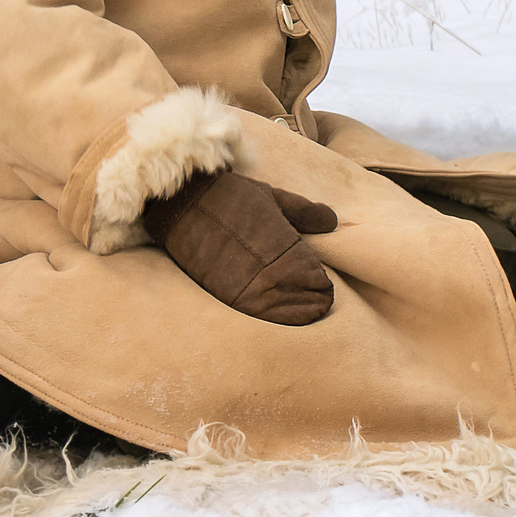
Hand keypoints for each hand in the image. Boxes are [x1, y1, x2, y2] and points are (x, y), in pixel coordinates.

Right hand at [143, 168, 336, 324]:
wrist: (184, 205)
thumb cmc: (232, 198)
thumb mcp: (273, 197)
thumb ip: (304, 212)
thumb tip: (331, 222)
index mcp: (287, 248)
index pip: (319, 282)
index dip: (321, 282)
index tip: (319, 280)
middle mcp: (272, 274)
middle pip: (309, 304)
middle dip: (312, 299)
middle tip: (311, 295)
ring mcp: (250, 290)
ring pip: (288, 316)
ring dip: (294, 311)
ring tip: (295, 303)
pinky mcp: (229, 300)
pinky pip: (261, 319)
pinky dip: (272, 317)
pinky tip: (275, 309)